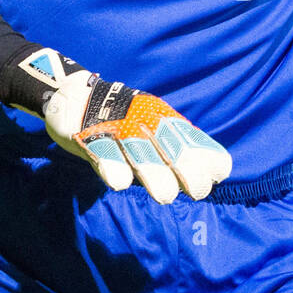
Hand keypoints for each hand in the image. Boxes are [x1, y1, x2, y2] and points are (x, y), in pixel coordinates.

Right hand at [42, 65, 231, 203]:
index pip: (192, 138)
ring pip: (139, 149)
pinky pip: (102, 151)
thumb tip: (212, 175)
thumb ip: (177, 149)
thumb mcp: (154, 130)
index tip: (218, 176)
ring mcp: (116, 128)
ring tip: (166, 196)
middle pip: (170, 143)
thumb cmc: (123, 123)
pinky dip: (111, 166)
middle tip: (197, 192)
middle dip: (188, 168)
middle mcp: (144, 121)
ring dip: (154, 172)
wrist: (74, 96)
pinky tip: (120, 183)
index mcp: (163, 120)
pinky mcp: (89, 135)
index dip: (208, 156)